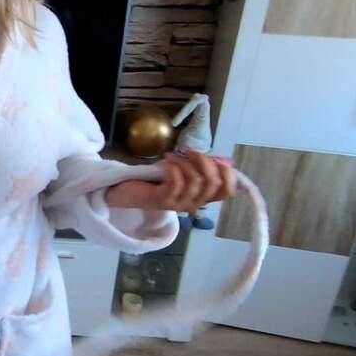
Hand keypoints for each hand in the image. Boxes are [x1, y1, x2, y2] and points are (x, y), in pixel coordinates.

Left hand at [104, 149, 236, 212]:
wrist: (127, 191)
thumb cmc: (157, 180)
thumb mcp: (184, 170)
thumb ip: (203, 167)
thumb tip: (227, 160)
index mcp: (202, 197)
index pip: (227, 191)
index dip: (228, 174)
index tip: (215, 158)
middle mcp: (194, 203)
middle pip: (213, 183)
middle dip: (204, 161)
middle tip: (188, 151)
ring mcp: (179, 204)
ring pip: (196, 182)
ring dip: (185, 163)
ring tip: (172, 156)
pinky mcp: (163, 200)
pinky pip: (176, 183)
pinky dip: (173, 168)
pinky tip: (166, 162)